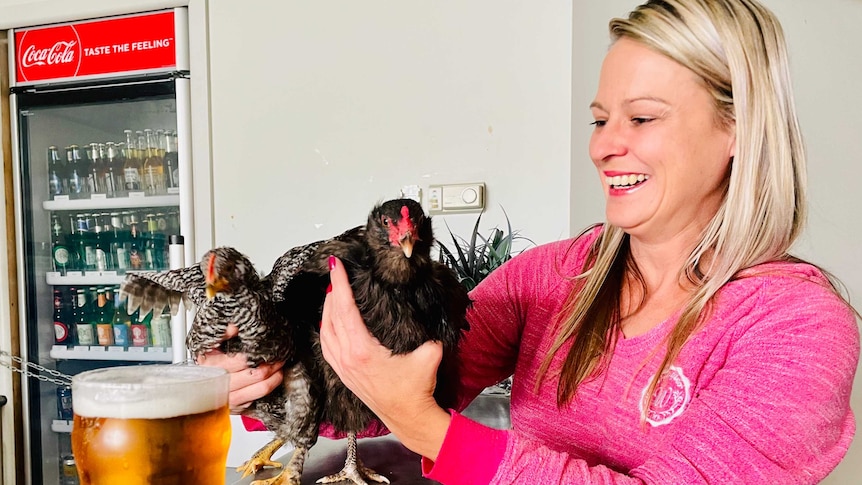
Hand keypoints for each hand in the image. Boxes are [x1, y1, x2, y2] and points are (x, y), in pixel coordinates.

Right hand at [196, 324, 284, 412]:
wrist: (198, 388)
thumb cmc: (207, 366)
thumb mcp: (208, 347)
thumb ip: (221, 335)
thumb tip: (233, 327)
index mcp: (213, 368)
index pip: (243, 360)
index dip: (259, 353)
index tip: (268, 347)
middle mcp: (222, 386)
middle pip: (256, 374)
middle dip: (272, 363)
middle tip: (279, 356)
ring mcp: (230, 400)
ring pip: (261, 388)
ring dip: (275, 376)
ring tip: (279, 367)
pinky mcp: (238, 408)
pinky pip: (259, 399)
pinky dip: (269, 388)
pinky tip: (272, 379)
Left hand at [319, 256, 450, 459]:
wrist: (409, 418)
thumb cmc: (416, 390)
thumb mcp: (430, 355)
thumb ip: (430, 333)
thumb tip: (431, 315)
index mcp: (362, 351)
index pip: (345, 309)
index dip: (339, 284)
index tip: (336, 266)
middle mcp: (347, 358)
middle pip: (330, 316)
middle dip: (331, 290)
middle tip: (335, 272)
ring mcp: (342, 368)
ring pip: (324, 331)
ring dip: (326, 309)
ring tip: (333, 291)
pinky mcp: (343, 375)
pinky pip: (326, 346)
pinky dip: (325, 328)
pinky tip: (329, 320)